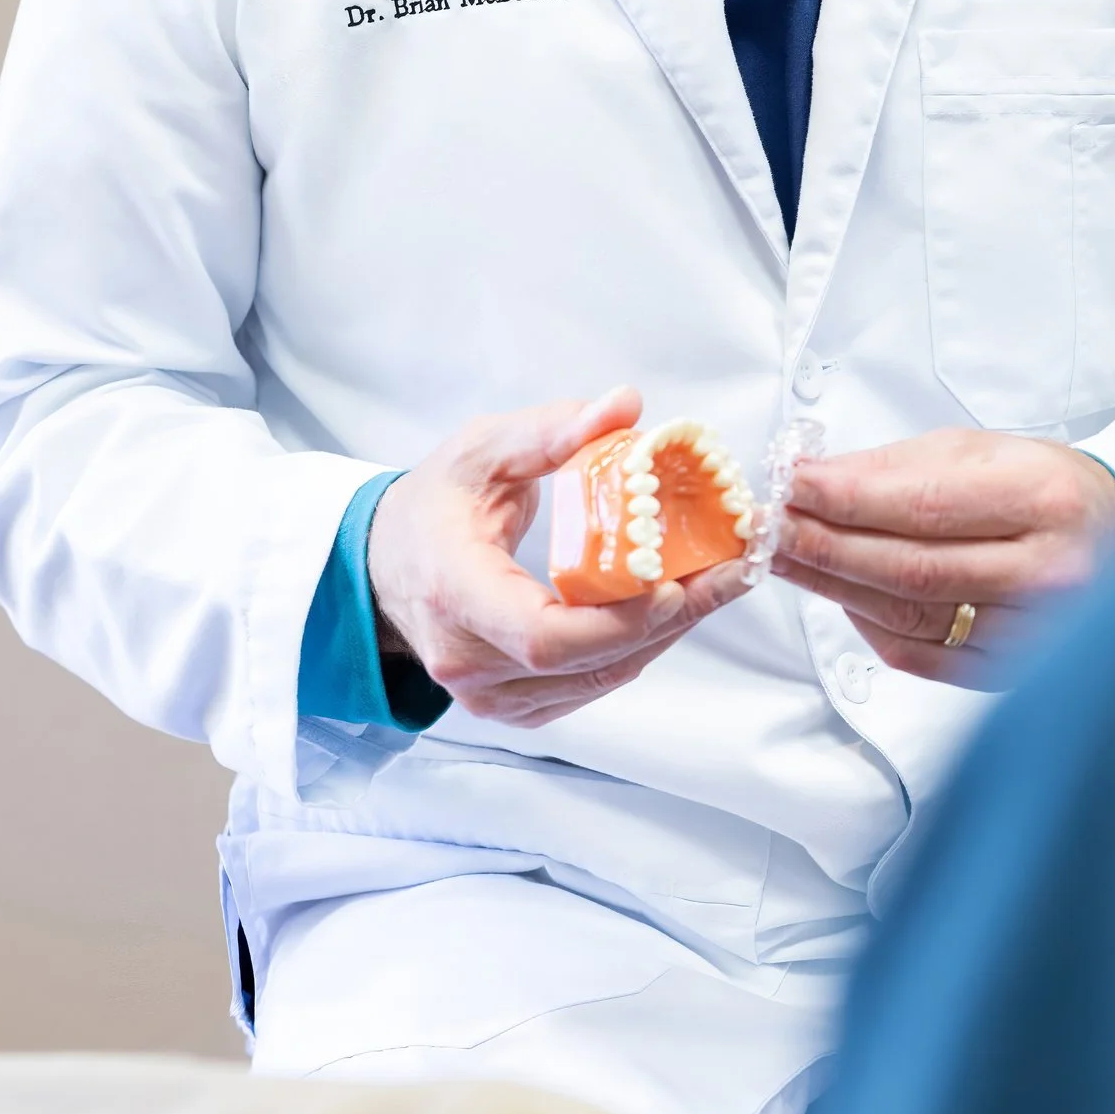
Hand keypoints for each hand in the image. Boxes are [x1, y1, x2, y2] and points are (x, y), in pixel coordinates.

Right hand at [366, 390, 747, 728]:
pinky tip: (673, 607)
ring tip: (718, 582)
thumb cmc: (433, 508)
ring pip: (598, 679)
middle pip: (586, 661)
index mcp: (454, 596)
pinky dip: (638, 649)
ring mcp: (491, 695)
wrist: (385, 566)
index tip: (670, 585)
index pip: (543, 636)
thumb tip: (624, 406)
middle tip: (729, 571)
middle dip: (669, 618)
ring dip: (665, 634)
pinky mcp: (515, 706)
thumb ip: (550, 431)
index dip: (616, 622)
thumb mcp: (481, 451)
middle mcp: (469, 661)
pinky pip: (590, 686)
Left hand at [769, 431, 1114, 681]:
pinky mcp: (1010, 671)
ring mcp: (1031, 631)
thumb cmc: (1047, 491)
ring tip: (789, 556)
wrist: (1114, 539)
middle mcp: (1046, 572)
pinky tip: (841, 594)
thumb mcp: (980, 453)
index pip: (921, 506)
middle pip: (907, 567)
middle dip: (824, 544)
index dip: (844, 499)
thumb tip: (813, 478)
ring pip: (905, 615)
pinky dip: (867, 625)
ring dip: (832, 584)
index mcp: (1043, 499)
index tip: (792, 486)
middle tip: (772, 527)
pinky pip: (917, 656)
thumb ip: (895, 468)